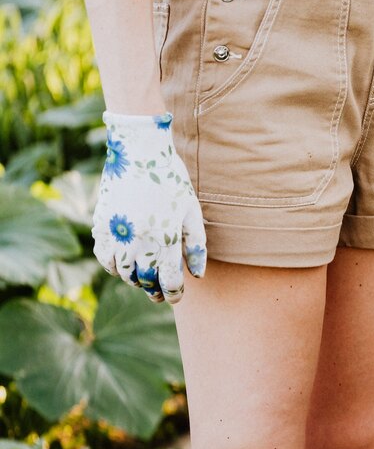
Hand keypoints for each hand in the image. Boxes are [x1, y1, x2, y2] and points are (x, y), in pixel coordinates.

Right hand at [92, 111, 206, 302]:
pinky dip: (113, 266)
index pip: (169, 281)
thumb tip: (197, 275)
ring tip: (143, 280)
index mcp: (166, 239)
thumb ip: (196, 245)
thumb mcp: (192, 211)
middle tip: (160, 294)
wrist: (138, 151)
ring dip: (134, 280)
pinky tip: (123, 265)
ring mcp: (117, 234)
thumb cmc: (172, 180)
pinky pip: (104, 257)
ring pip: (123, 273)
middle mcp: (139, 241)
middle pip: (145, 280)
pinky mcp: (100, 225)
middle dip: (154, 291)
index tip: (176, 296)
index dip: (174, 293)